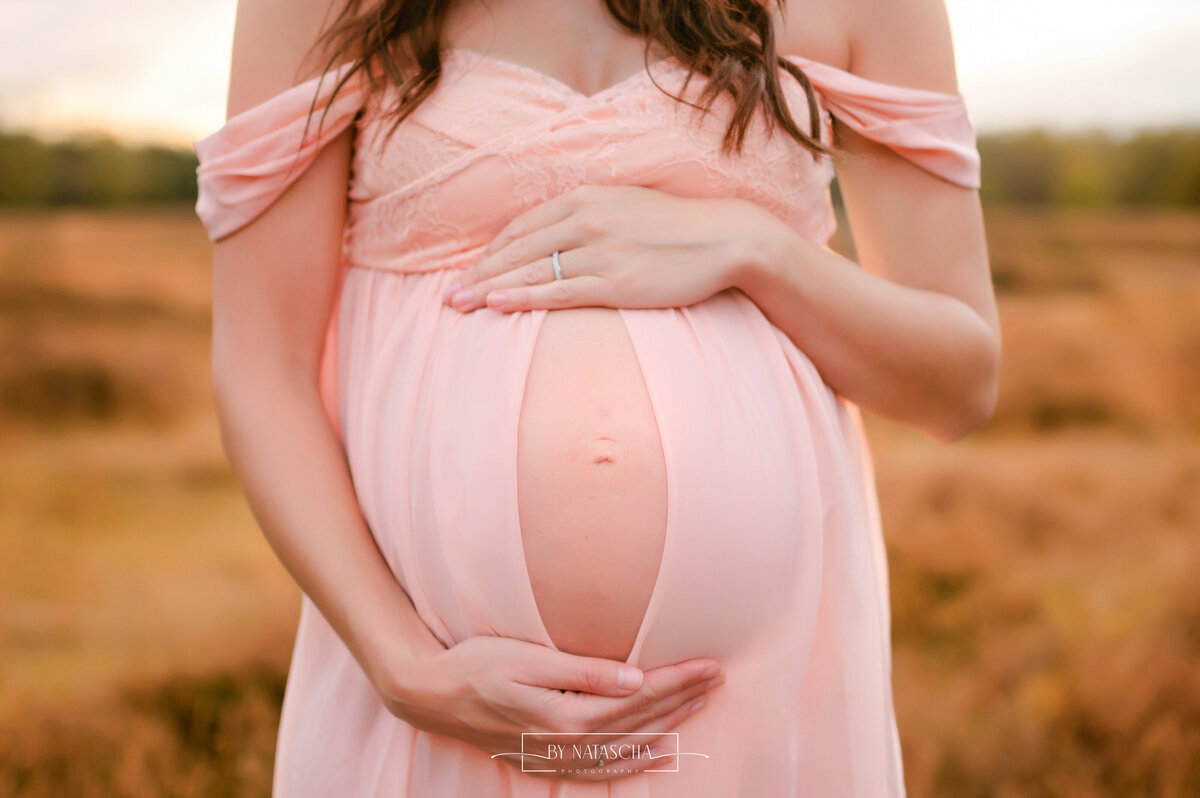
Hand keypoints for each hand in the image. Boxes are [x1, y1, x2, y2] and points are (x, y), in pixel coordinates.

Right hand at [378, 635, 724, 781]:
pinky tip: (662, 750)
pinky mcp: (549, 759)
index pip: (637, 696)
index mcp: (567, 715)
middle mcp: (568, 743)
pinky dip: (637, 761)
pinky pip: (604, 768)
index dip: (676, 679)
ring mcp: (559, 756)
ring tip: (702, 703)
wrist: (430, 695)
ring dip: (670, 724)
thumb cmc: (475, 665)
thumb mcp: (526, 658)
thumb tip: (635, 678)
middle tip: (718, 676)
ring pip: (629, 746)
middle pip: (641, 721)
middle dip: (683, 697)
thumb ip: (583, 672)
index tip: (708, 663)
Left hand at [441, 184, 774, 313]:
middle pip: (518, 249)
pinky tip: (497, 304)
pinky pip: (557, 290)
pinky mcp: (614, 280)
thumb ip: (590, 218)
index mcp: (586, 198)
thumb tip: (559, 239)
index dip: (491, 251)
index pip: (523, 227)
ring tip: (458, 305)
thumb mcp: (627, 208)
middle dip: (479, 272)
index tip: (470, 270)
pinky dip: (523, 297)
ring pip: (530, 270)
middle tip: (448, 295)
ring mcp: (599, 250)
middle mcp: (586, 219)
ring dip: (489, 288)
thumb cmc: (679, 228)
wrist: (727, 239)